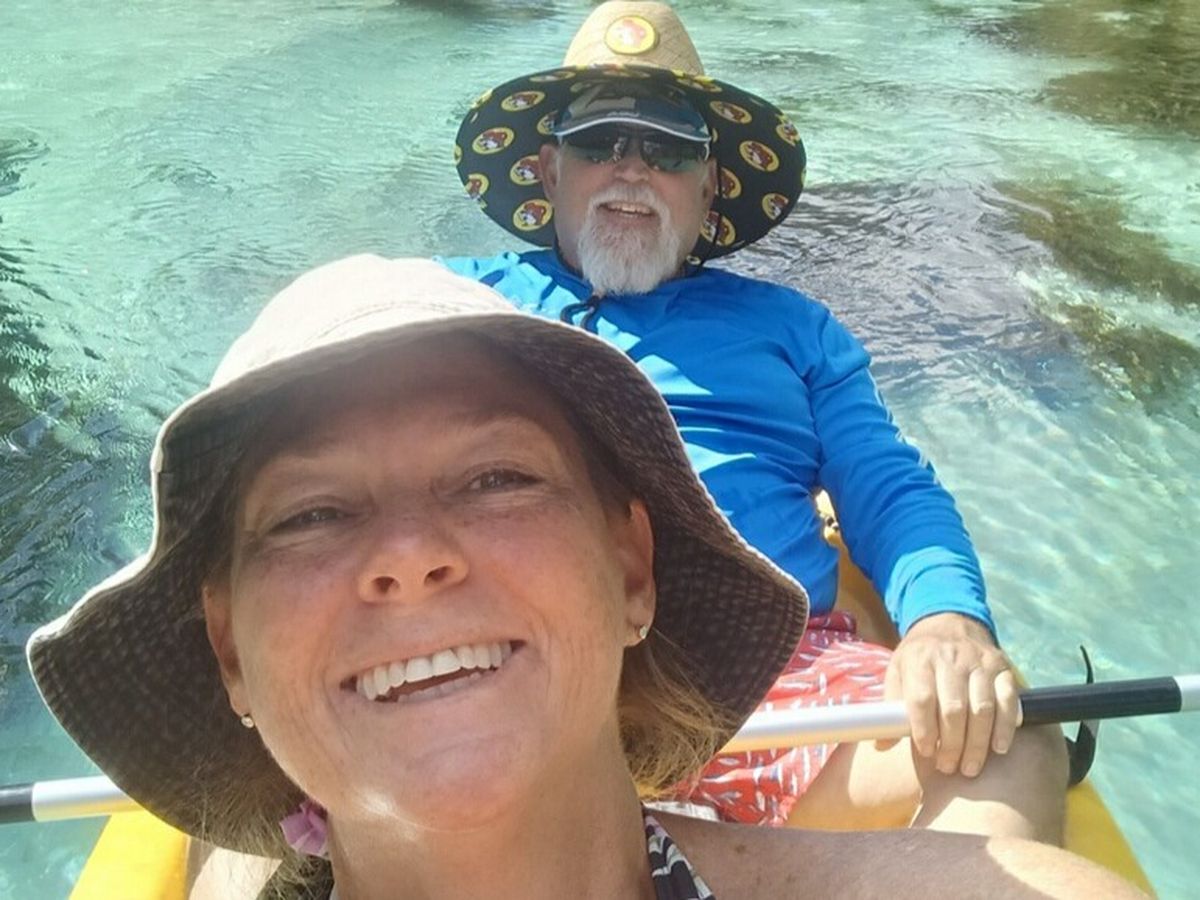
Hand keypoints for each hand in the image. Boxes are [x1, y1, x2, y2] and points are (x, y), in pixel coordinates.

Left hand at [880, 612, 1019, 777]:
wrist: (950, 624)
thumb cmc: (920, 658)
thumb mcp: (897, 671)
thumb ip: (890, 707)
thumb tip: (881, 745)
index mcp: (920, 659)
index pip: (922, 698)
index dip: (924, 729)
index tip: (926, 752)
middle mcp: (951, 658)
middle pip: (954, 708)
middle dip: (951, 744)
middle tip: (948, 767)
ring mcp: (980, 662)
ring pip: (982, 708)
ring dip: (977, 743)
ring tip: (969, 767)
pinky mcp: (1003, 668)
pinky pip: (1008, 700)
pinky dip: (1005, 726)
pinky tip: (998, 748)